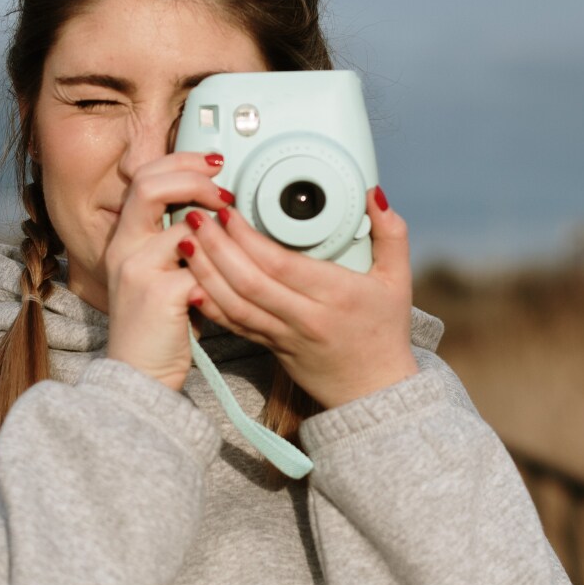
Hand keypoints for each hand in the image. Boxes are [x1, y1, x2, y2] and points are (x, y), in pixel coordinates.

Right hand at [103, 151, 233, 391]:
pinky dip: (220, 273)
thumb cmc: (157, 326)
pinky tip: (226, 286)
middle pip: (151, 185)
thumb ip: (172, 242)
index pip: (144, 178)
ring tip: (235, 245)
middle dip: (196, 180)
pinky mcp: (159, 295)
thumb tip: (211, 208)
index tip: (212, 165)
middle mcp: (123, 249)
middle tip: (225, 194)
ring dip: (219, 233)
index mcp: (123, 239)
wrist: (139, 375)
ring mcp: (138, 270)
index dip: (180, 163)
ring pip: (186, 227)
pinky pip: (201, 268)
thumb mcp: (155, 275)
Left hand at [179, 186, 418, 409]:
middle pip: (248, 282)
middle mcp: (305, 317)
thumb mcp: (398, 281)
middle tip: (196, 216)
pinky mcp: (268, 347)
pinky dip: (208, 303)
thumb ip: (391, 232)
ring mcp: (283, 335)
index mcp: (336, 295)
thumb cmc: (385, 333)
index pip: (280, 264)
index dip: (247, 238)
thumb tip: (373, 193)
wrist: (373, 391)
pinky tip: (189, 280)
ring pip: (233, 305)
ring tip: (186, 240)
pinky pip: (233, 325)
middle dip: (216, 246)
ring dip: (204, 271)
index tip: (228, 211)